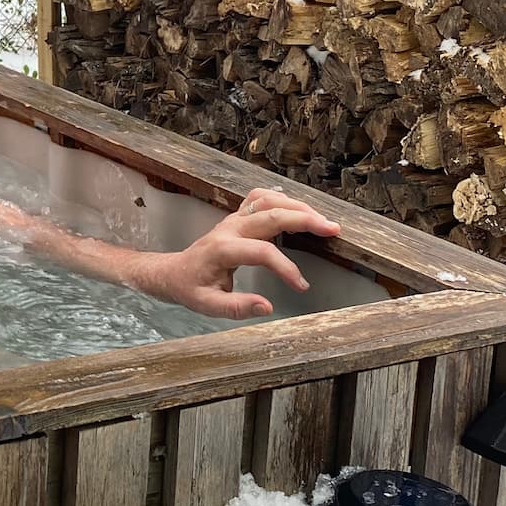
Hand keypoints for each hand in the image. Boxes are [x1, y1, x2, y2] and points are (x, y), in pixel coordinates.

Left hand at [154, 187, 340, 320]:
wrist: (173, 271)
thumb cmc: (190, 287)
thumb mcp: (207, 305)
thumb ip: (237, 307)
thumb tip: (267, 307)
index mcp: (222, 249)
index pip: (262, 251)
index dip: (286, 268)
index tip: (301, 286)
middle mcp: (229, 228)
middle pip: (271, 214)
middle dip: (304, 219)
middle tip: (332, 230)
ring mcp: (233, 219)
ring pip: (268, 199)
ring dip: (297, 206)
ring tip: (322, 220)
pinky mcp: (238, 217)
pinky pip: (261, 198)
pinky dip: (284, 201)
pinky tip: (300, 211)